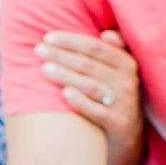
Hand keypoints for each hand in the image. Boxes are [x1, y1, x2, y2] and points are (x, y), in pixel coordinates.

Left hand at [39, 29, 144, 164]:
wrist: (127, 130)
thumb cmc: (112, 92)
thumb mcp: (118, 69)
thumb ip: (112, 49)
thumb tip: (107, 34)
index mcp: (126, 63)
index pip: (95, 47)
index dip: (70, 41)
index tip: (47, 37)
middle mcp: (127, 81)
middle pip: (88, 65)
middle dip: (61, 55)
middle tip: (38, 50)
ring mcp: (123, 103)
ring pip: (90, 85)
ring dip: (66, 75)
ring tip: (44, 69)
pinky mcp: (117, 123)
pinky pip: (96, 111)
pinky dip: (80, 101)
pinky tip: (64, 93)